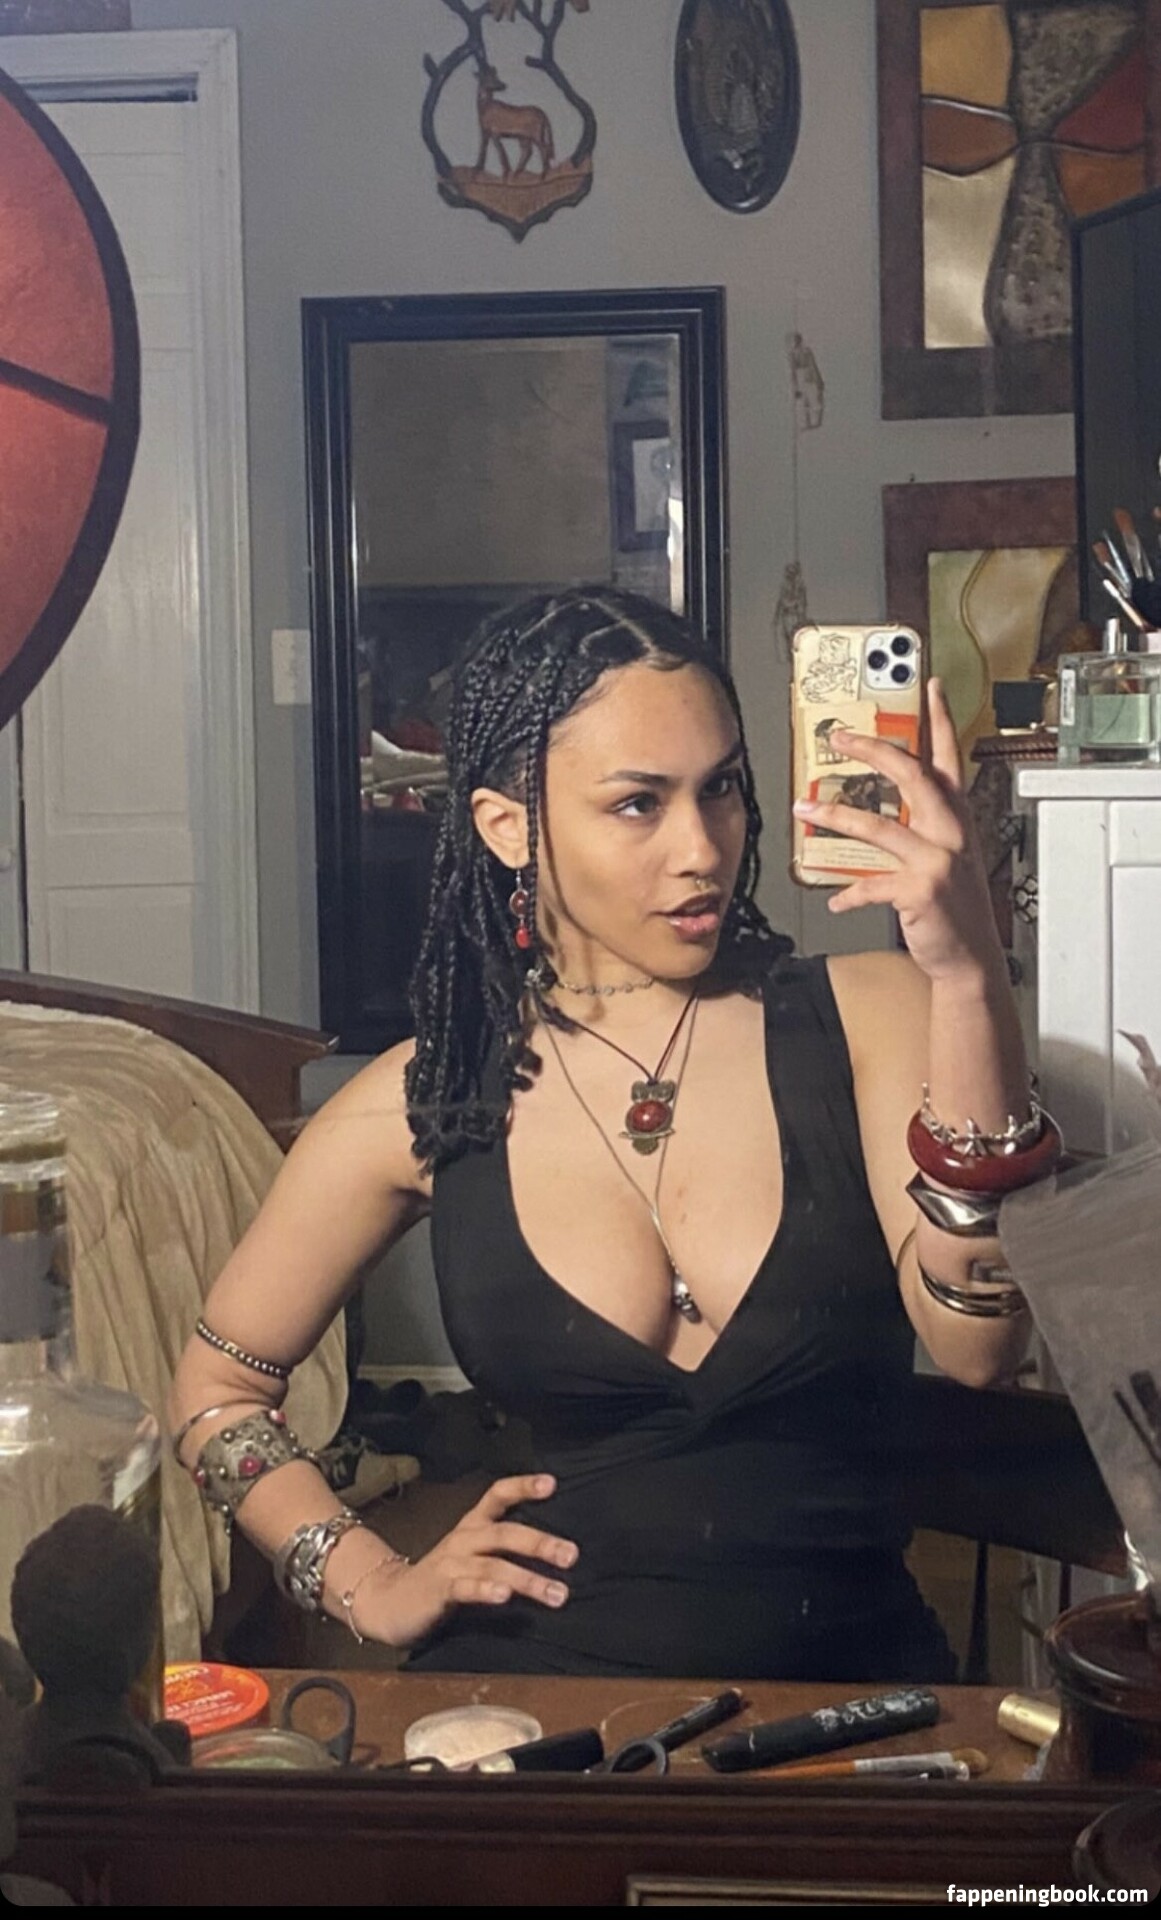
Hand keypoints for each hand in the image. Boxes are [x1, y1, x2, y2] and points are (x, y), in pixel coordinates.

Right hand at [338, 1473, 577, 1648]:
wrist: (389, 1601)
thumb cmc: (442, 1579)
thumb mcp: (473, 1556)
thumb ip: (504, 1550)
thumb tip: (554, 1551)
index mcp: (472, 1526)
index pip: (497, 1495)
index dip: (522, 1486)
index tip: (552, 1483)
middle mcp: (463, 1539)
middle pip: (505, 1532)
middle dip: (541, 1543)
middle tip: (572, 1556)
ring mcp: (450, 1563)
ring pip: (494, 1564)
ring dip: (528, 1579)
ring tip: (558, 1594)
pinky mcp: (439, 1590)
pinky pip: (466, 1587)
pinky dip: (486, 1589)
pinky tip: (505, 1596)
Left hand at [792, 679, 1000, 983]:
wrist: (971, 957)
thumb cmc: (956, 906)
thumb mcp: (950, 856)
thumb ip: (924, 826)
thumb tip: (880, 806)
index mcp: (957, 817)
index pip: (949, 757)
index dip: (941, 719)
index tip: (928, 687)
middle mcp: (950, 831)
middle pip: (910, 774)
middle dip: (872, 749)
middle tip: (840, 737)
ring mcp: (937, 859)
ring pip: (878, 825)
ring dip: (834, 815)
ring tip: (806, 809)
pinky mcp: (920, 890)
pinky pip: (871, 884)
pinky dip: (849, 892)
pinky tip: (836, 898)